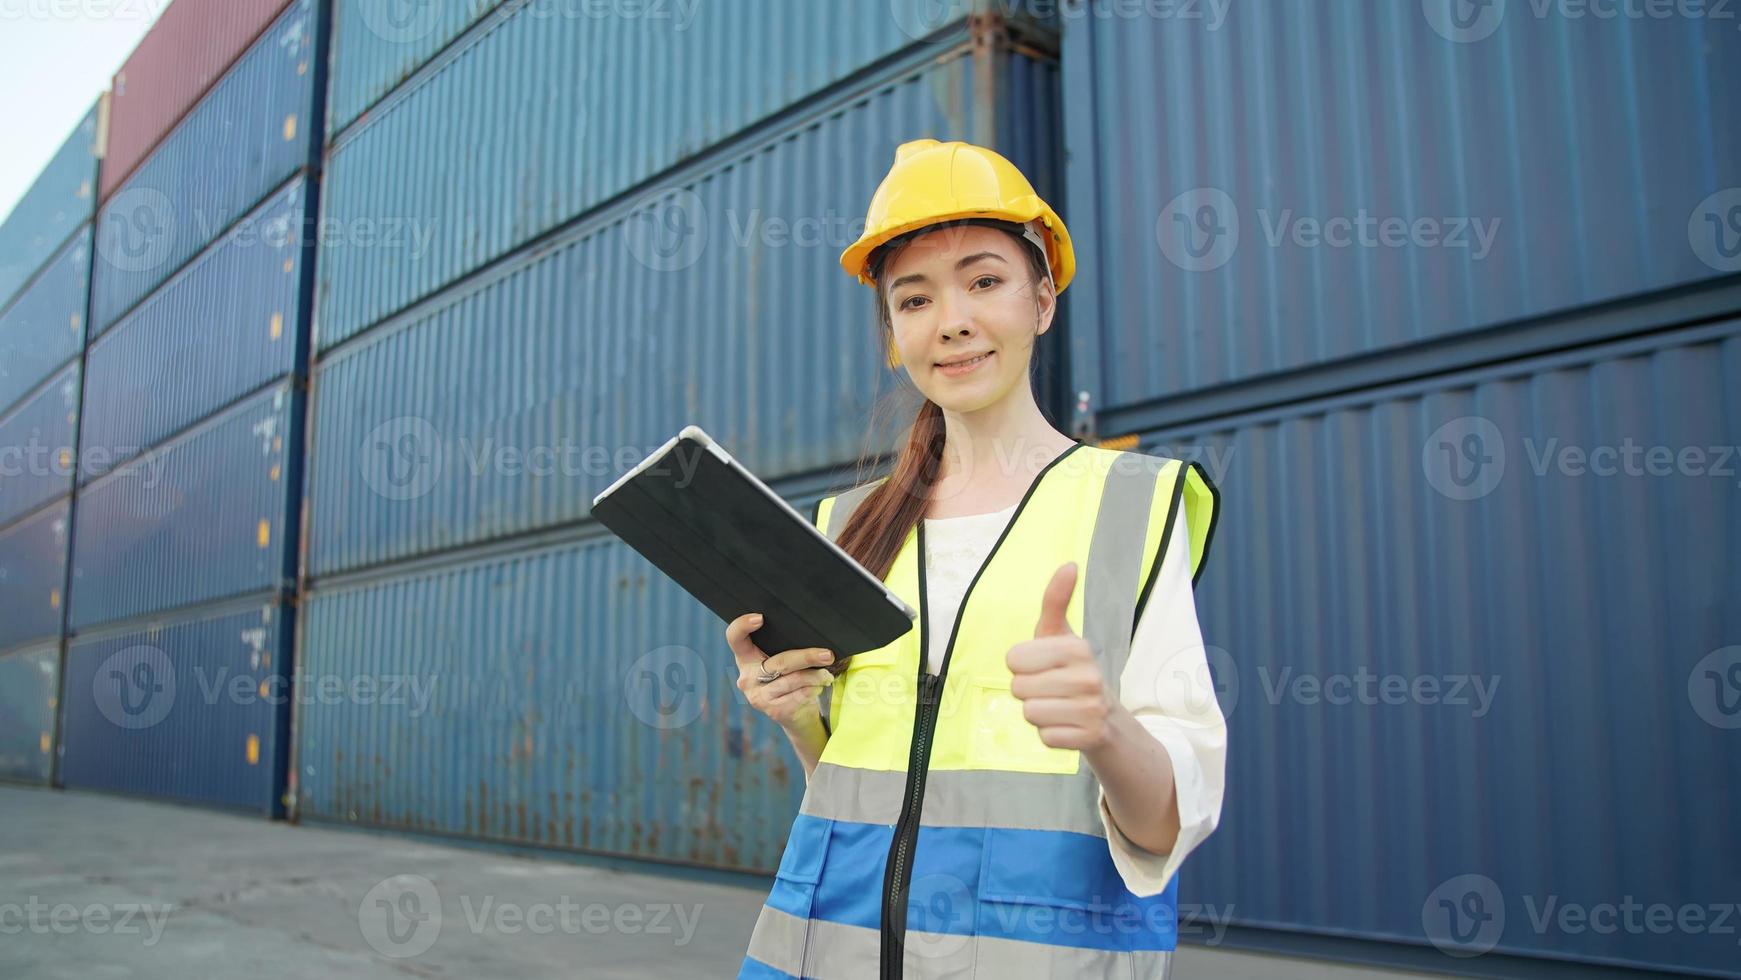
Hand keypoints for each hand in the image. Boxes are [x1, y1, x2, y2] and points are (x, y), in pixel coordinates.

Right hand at [726, 613, 835, 730]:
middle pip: (780, 662)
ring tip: (827, 674)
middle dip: (807, 657)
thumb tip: (810, 632)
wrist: (795, 714)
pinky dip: (814, 689)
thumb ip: (782, 648)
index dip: (742, 626)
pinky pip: (800, 694)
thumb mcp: (781, 661)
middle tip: (827, 655)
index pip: (735, 638)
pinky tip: (818, 687)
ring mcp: (759, 696)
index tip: (760, 617)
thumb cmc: (789, 678)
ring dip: (816, 676)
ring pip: (794, 680)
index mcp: (745, 658)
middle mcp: (747, 678)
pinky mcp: (774, 710)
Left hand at [1006, 563, 1115, 750]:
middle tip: (1050, 690)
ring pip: (1030, 712)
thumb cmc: (1071, 671)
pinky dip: (1050, 734)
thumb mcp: (1060, 636)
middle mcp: (1089, 676)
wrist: (1107, 720)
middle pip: (1019, 688)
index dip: (1021, 666)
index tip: (1042, 667)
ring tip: (1058, 707)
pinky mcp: (1090, 737)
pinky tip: (1066, 726)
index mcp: (1078, 647)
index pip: (1014, 660)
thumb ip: (1056, 601)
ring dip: (1038, 713)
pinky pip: (1044, 737)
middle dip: (1028, 691)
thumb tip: (1069, 564)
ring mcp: (1092, 708)